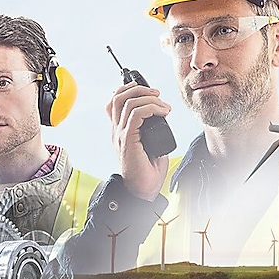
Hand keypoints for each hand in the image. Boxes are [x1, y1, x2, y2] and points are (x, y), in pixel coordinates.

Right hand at [106, 81, 170, 199]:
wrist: (143, 190)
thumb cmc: (148, 171)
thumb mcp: (151, 143)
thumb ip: (151, 129)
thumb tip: (161, 114)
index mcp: (120, 130)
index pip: (114, 102)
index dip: (127, 89)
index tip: (147, 90)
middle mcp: (116, 131)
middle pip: (117, 97)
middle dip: (139, 88)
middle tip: (157, 93)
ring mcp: (120, 135)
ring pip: (127, 102)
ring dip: (149, 98)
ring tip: (164, 105)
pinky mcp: (128, 140)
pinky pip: (136, 114)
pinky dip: (151, 108)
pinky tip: (163, 113)